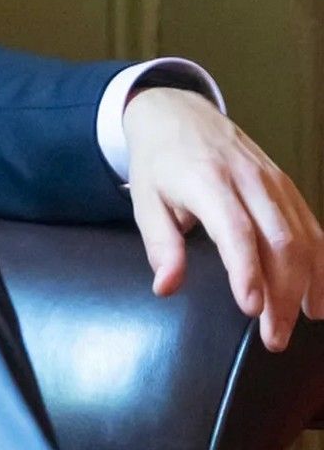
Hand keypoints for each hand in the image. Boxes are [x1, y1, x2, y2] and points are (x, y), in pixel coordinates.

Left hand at [124, 86, 323, 350]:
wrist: (176, 112)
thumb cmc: (158, 161)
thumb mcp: (145, 200)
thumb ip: (161, 245)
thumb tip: (166, 287)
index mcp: (207, 181)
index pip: (236, 231)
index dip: (247, 271)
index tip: (250, 309)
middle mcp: (247, 180)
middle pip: (280, 242)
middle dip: (283, 294)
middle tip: (274, 337)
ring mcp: (272, 181)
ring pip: (303, 237)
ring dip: (308, 285)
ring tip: (302, 322)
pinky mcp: (286, 185)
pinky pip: (312, 225)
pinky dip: (320, 261)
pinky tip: (319, 292)